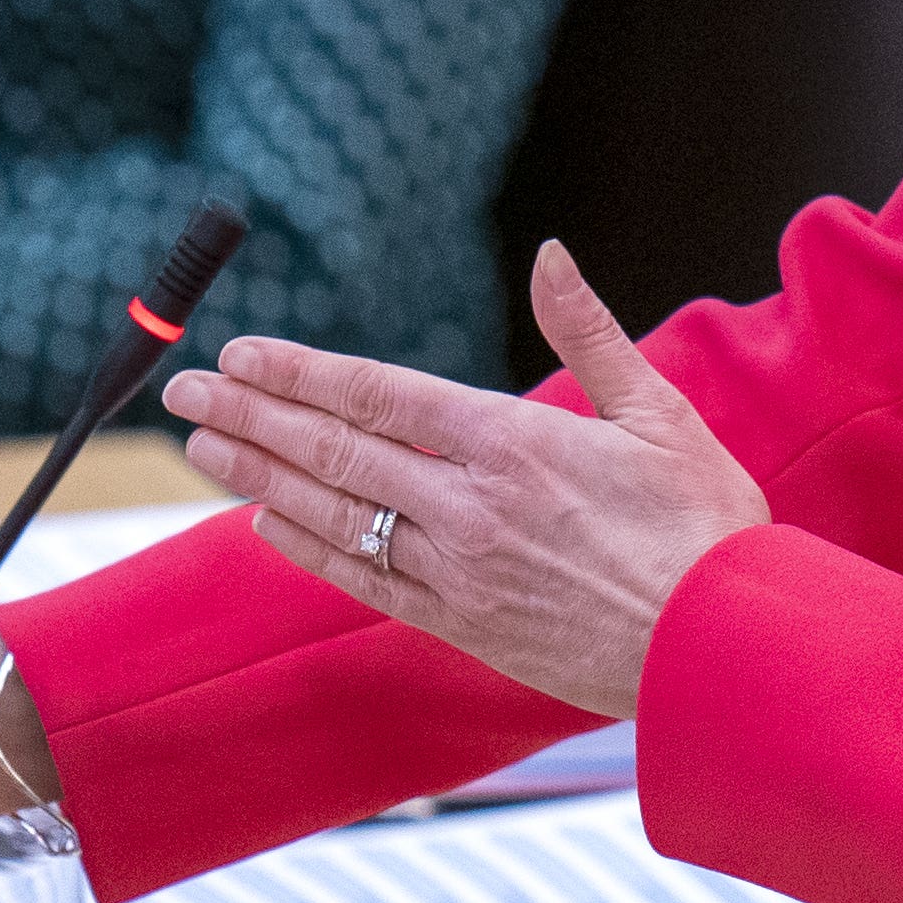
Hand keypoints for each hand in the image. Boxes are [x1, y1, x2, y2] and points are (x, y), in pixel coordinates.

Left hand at [161, 240, 764, 717]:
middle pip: (334, 450)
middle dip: (250, 416)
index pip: (376, 394)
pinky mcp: (461, 623)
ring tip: (201, 448)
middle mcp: (468, 504)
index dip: (298, 372)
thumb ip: (589, 331)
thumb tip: (551, 253)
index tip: (240, 354)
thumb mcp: (659, 412)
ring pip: (333, 514)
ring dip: (258, 477)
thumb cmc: (704, 527)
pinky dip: (307, 548)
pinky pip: (363, 578)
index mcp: (512, 441)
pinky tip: (266, 523)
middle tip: (184, 392)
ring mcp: (457, 569)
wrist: (719, 650)